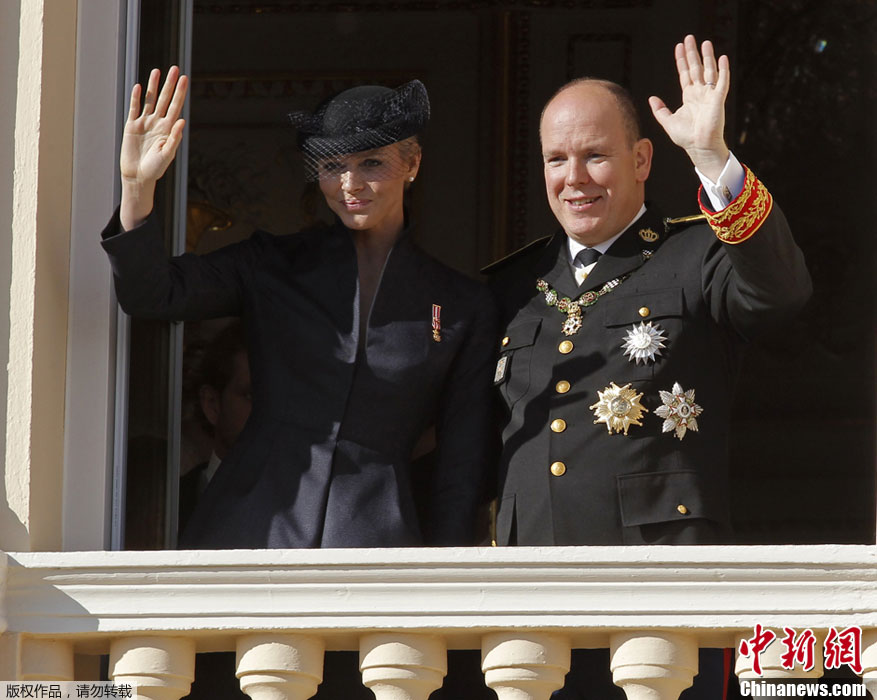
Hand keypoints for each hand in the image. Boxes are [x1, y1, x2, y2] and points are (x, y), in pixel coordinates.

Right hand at [119, 67, 187, 228]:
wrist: (138, 176)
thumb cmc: (155, 169)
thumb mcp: (168, 154)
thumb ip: (174, 138)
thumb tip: (182, 121)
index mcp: (168, 129)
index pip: (176, 107)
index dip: (180, 93)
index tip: (185, 79)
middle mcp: (158, 123)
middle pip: (165, 99)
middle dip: (170, 84)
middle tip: (175, 69)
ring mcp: (145, 123)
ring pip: (150, 100)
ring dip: (154, 86)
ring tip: (158, 71)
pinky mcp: (132, 126)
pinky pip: (134, 109)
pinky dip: (136, 98)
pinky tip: (140, 87)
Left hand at [648, 35, 729, 180]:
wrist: (698, 147)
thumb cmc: (686, 138)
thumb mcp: (668, 122)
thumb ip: (660, 110)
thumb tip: (652, 98)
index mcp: (689, 97)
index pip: (685, 74)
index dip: (682, 60)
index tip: (679, 47)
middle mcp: (700, 93)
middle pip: (696, 68)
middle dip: (692, 53)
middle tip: (689, 38)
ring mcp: (710, 95)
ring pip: (709, 71)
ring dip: (707, 57)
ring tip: (706, 42)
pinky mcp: (718, 100)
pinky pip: (722, 82)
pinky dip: (723, 70)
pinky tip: (722, 58)